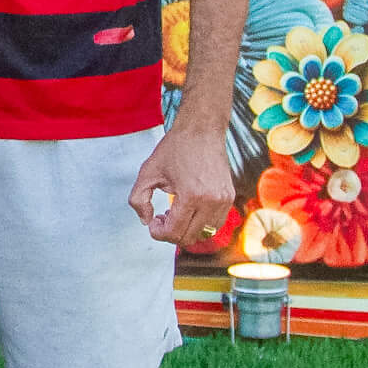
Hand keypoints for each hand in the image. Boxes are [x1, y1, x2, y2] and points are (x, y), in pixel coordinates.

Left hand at [129, 121, 232, 246]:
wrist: (201, 130)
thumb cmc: (174, 149)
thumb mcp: (147, 172)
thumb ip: (138, 200)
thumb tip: (145, 221)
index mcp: (191, 196)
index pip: (175, 232)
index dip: (158, 233)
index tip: (153, 221)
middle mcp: (212, 201)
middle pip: (189, 237)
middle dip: (170, 233)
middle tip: (160, 218)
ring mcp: (224, 201)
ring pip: (204, 234)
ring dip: (186, 230)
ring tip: (173, 213)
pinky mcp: (229, 198)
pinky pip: (215, 224)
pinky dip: (199, 223)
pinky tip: (187, 209)